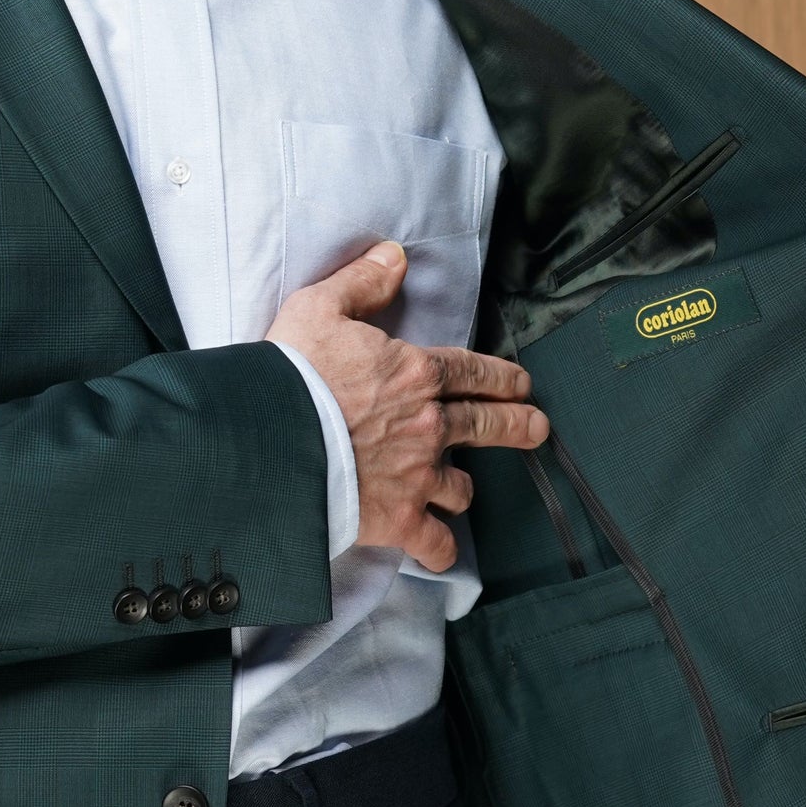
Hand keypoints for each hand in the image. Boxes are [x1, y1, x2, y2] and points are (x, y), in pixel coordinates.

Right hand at [268, 240, 548, 567]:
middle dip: (518, 425)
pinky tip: (440, 550)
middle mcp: (430, 426)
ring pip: (462, 487)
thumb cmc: (291, 374)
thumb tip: (393, 257)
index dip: (503, 378)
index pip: (475, 372)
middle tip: (536, 428)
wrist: (269, 441)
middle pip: (487, 425)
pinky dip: (439, 548)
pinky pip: (434, 542)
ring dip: (463, 487)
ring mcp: (418, 476)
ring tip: (463, 490)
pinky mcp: (399, 518)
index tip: (522, 385)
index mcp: (417, 374)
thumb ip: (362, 282)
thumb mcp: (320, 308)